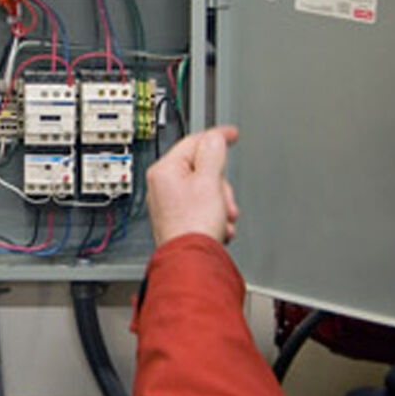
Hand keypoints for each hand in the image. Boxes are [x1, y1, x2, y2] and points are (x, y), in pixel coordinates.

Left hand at [145, 125, 239, 245]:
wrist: (192, 261)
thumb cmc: (194, 227)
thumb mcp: (209, 181)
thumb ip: (213, 153)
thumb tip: (214, 138)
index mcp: (164, 170)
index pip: (194, 142)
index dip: (217, 137)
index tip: (232, 134)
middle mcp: (162, 184)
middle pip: (203, 169)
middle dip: (220, 186)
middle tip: (223, 200)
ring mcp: (169, 202)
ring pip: (207, 189)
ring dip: (221, 203)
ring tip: (221, 218)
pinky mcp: (178, 218)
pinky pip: (203, 206)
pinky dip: (215, 215)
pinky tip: (218, 228)